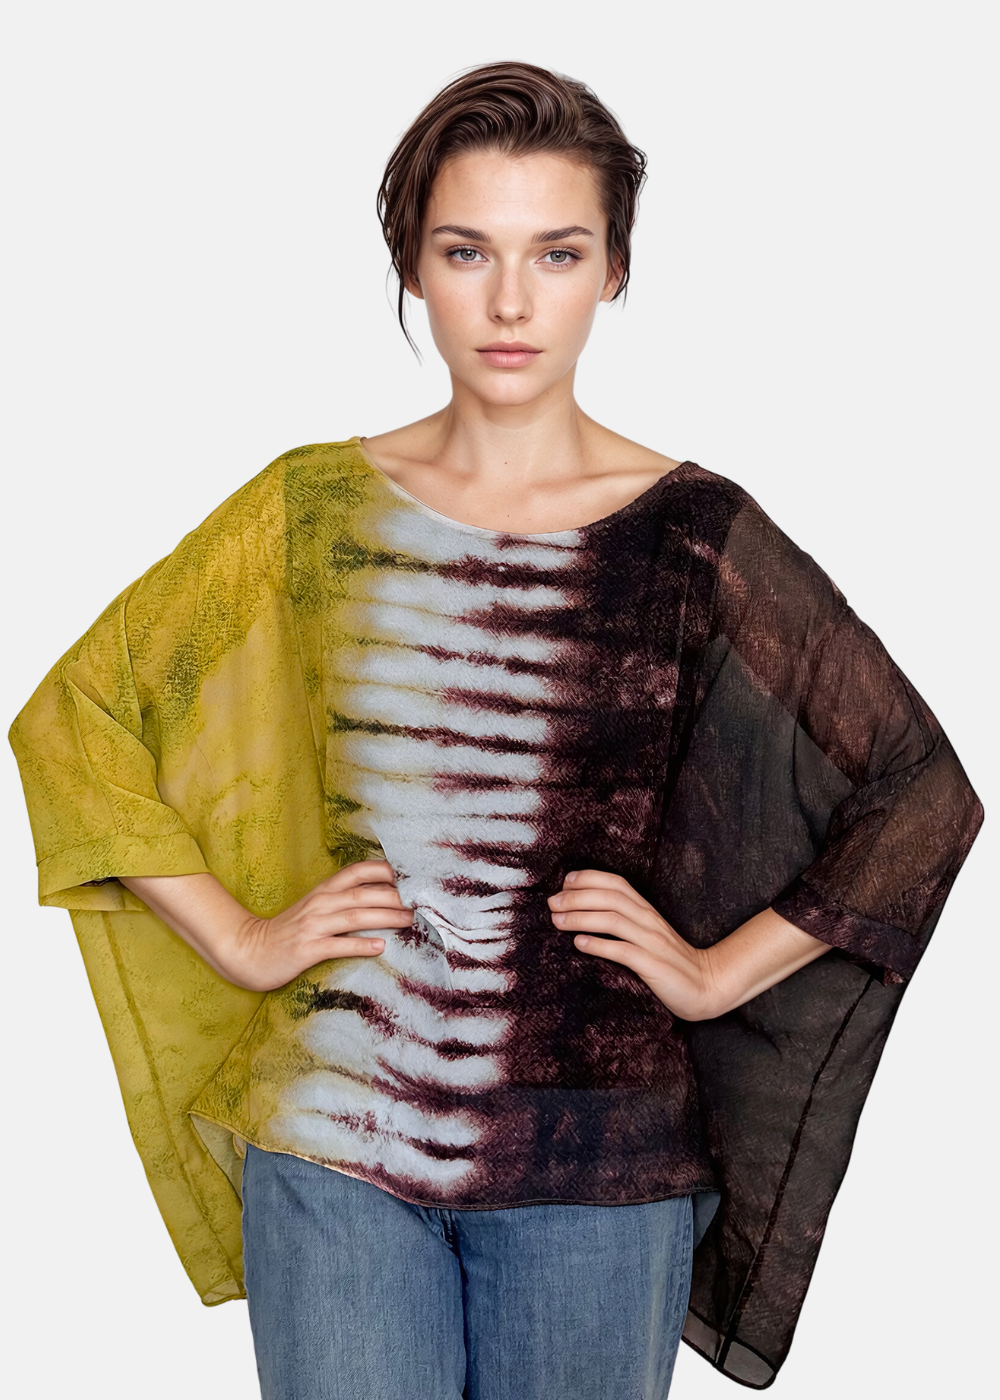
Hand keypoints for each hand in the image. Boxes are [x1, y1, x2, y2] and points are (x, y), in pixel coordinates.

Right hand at [227, 859, 413, 990]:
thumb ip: (342, 900)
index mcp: (323, 891)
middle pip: (364, 894)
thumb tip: (381, 897)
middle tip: (421, 903)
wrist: (248, 951)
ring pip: (356, 917)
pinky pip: (338, 945)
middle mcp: (320, 904)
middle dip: (396, 897)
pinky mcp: (306, 949)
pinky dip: (361, 945)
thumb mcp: (315, 908)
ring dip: (387, 917)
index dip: (386, 871)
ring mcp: (313, 926)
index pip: (358, 872)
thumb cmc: (288, 931)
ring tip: (410, 920)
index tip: (411, 878)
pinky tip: (381, 947)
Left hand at [547, 869, 717, 1019]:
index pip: (616, 883)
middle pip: (610, 897)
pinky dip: (599, 945)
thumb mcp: (647, 934)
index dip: (588, 878)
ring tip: (557, 921)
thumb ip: (623, 921)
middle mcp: (649, 921)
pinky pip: (623, 951)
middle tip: (551, 904)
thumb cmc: (669, 961)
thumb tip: (584, 913)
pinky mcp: (654, 966)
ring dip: (581, 918)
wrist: (707, 985)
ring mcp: (652, 942)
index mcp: (646, 910)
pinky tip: (579, 944)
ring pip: (613, 920)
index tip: (564, 883)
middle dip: (576, 897)